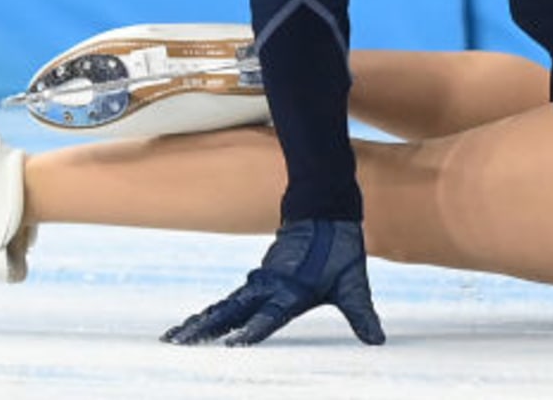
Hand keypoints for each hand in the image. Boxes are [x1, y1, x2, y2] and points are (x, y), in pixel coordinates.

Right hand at [162, 218, 385, 346]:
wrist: (325, 210)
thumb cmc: (340, 249)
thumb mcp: (354, 283)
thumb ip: (362, 314)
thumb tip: (377, 342)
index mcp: (292, 290)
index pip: (268, 315)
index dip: (253, 330)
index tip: (233, 344)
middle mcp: (270, 287)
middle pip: (231, 311)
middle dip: (206, 328)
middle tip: (177, 343)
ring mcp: (261, 282)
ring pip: (225, 305)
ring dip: (201, 321)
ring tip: (175, 338)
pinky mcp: (258, 279)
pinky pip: (230, 299)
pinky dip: (212, 312)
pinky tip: (197, 324)